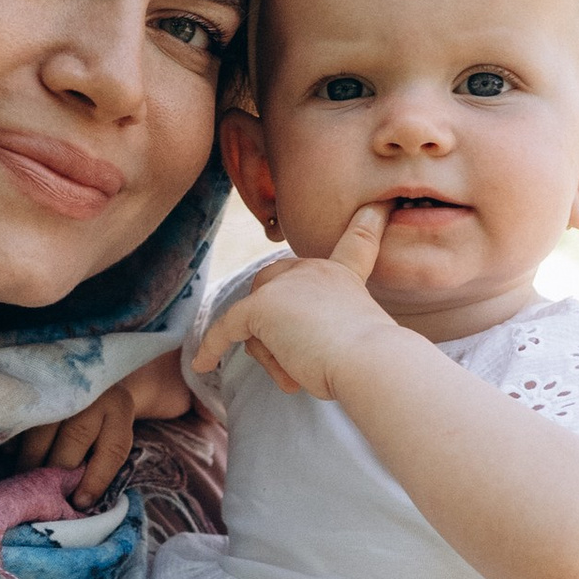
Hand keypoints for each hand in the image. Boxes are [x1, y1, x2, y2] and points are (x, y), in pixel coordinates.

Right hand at [15, 349, 191, 509]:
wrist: (126, 347)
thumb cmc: (151, 386)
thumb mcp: (175, 399)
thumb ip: (194, 413)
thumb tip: (215, 421)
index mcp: (121, 405)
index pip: (110, 449)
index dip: (96, 480)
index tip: (82, 504)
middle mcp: (91, 397)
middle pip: (69, 446)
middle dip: (55, 476)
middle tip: (43, 502)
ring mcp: (64, 389)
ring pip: (40, 432)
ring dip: (28, 462)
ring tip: (19, 485)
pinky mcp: (42, 385)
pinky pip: (24, 418)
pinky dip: (15, 441)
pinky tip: (8, 462)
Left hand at [191, 208, 402, 401]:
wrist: (370, 364)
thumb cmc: (370, 365)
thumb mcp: (353, 338)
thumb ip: (324, 330)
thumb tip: (287, 344)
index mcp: (345, 276)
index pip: (355, 242)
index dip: (367, 224)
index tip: (377, 206)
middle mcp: (315, 270)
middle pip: (271, 286)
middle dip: (270, 323)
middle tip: (296, 357)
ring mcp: (287, 283)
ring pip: (254, 319)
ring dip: (271, 354)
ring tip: (301, 372)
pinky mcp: (262, 305)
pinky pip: (226, 328)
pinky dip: (213, 346)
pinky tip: (201, 364)